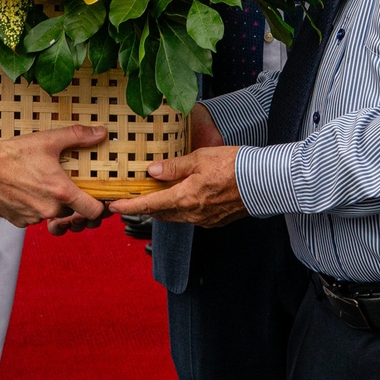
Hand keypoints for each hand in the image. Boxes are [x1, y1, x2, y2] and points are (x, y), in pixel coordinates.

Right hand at [0, 126, 108, 229]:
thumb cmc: (11, 154)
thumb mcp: (48, 140)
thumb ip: (77, 137)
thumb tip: (100, 133)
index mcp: (61, 192)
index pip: (93, 212)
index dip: (98, 207)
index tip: (96, 199)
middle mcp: (49, 209)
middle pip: (71, 213)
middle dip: (70, 202)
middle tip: (62, 186)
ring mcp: (32, 218)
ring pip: (51, 215)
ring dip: (50, 205)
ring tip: (40, 186)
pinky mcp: (18, 221)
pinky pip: (32, 218)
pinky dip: (32, 208)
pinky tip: (25, 191)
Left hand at [105, 109, 244, 227]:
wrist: (267, 181)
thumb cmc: (235, 165)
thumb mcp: (200, 158)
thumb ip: (174, 167)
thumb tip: (151, 171)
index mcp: (185, 198)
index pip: (149, 205)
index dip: (129, 206)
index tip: (113, 207)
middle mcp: (192, 214)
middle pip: (160, 214)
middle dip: (144, 208)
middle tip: (130, 199)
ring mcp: (205, 220)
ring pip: (175, 216)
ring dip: (162, 209)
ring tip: (153, 197)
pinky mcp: (217, 220)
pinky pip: (191, 217)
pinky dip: (181, 209)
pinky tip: (182, 198)